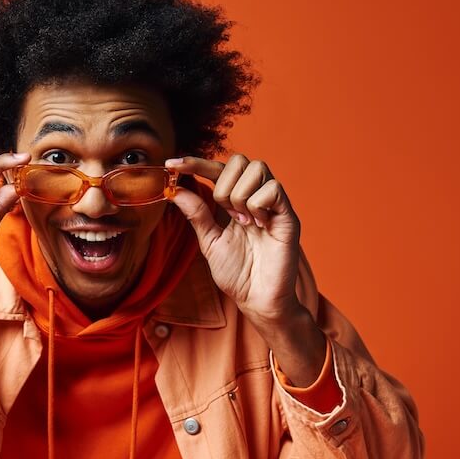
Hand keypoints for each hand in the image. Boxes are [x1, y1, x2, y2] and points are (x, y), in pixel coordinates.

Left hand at [165, 153, 304, 325]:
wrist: (258, 299)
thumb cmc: (238, 274)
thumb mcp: (209, 241)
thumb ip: (196, 214)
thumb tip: (174, 190)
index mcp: (235, 201)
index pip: (217, 169)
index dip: (194, 163)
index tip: (171, 164)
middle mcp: (255, 197)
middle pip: (239, 159)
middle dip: (223, 184)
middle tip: (226, 214)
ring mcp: (273, 204)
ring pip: (256, 168)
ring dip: (240, 196)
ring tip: (244, 222)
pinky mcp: (288, 215)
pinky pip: (272, 189)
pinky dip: (258, 205)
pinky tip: (259, 226)